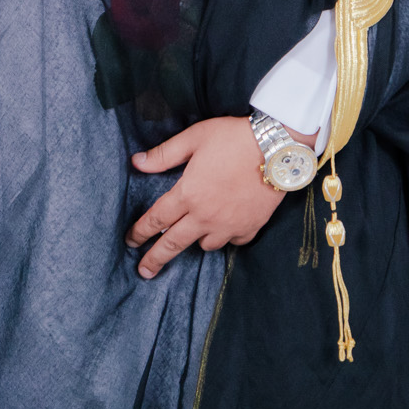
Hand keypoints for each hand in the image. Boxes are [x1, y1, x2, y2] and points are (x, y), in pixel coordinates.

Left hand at [125, 115, 293, 278]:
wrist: (277, 147)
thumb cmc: (233, 137)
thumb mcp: (194, 138)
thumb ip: (164, 154)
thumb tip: (136, 162)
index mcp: (188, 194)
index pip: (156, 219)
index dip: (140, 232)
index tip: (130, 242)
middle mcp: (205, 216)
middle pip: (174, 243)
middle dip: (155, 259)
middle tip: (143, 271)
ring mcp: (229, 225)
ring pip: (205, 245)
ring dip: (196, 241)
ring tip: (193, 235)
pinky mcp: (250, 227)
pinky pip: (233, 242)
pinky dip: (227, 237)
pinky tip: (226, 228)